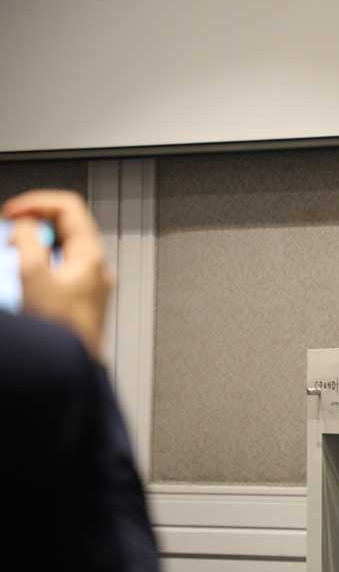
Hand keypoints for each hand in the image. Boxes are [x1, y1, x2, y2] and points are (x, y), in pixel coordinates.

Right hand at [3, 190, 112, 359]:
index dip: (37, 203)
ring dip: (35, 244)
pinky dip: (40, 263)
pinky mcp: (81, 298)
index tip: (12, 212)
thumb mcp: (34, 277)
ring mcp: (91, 283)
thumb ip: (28, 242)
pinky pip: (60, 269)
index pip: (69, 207)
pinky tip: (24, 277)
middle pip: (67, 226)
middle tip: (9, 232)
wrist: (69, 368)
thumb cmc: (59, 330)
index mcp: (91, 256)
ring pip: (62, 248)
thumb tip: (26, 225)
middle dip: (34, 223)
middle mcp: (96, 267)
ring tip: (13, 255)